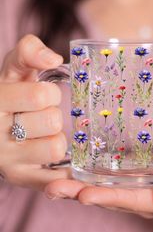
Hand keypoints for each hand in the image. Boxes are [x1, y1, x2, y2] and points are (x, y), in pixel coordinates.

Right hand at [0, 34, 69, 189]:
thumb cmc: (11, 95)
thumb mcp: (14, 68)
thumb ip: (29, 52)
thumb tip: (53, 59)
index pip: (41, 95)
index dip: (51, 94)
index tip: (44, 96)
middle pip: (51, 121)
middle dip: (54, 115)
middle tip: (43, 116)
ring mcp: (7, 159)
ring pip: (55, 147)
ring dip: (57, 138)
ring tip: (44, 135)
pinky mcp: (20, 177)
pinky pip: (52, 180)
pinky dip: (63, 174)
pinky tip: (66, 165)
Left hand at [44, 137, 152, 217]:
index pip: (130, 201)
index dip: (108, 199)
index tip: (84, 195)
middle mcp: (142, 194)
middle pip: (110, 196)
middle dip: (81, 194)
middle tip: (55, 189)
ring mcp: (134, 182)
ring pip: (104, 186)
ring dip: (79, 184)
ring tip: (54, 181)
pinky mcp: (131, 170)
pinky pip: (108, 174)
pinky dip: (89, 173)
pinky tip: (71, 168)